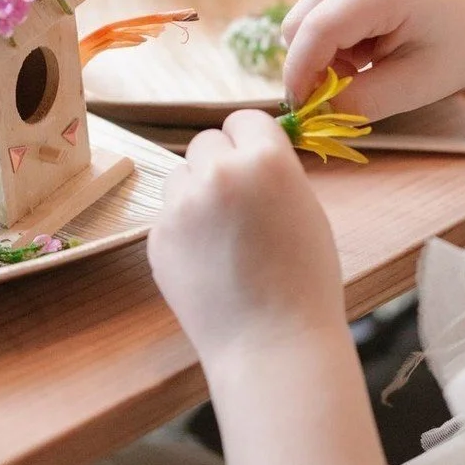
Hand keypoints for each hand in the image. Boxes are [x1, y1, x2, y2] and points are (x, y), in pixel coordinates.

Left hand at [148, 112, 344, 362]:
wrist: (273, 344)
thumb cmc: (305, 282)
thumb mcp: (306, 210)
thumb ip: (272, 174)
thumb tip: (245, 153)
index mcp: (265, 160)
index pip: (244, 119)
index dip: (250, 141)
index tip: (253, 160)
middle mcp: (218, 173)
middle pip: (206, 142)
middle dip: (220, 164)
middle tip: (239, 204)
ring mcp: (182, 205)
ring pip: (181, 175)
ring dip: (197, 194)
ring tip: (224, 238)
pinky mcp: (158, 235)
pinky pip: (168, 215)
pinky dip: (184, 231)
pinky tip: (209, 263)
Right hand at [282, 0, 464, 119]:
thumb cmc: (458, 48)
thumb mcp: (415, 87)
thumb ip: (359, 101)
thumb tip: (311, 110)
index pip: (318, 29)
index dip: (300, 73)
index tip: (302, 110)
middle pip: (298, 23)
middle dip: (312, 65)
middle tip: (349, 89)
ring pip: (299, 19)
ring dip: (321, 53)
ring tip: (367, 61)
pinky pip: (309, 11)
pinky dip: (326, 38)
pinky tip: (363, 42)